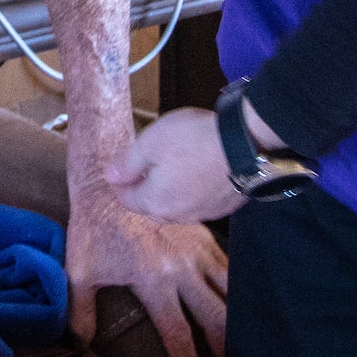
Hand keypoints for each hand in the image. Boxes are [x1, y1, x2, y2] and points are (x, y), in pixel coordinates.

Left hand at [64, 182, 228, 356]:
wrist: (111, 179)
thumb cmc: (92, 226)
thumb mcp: (79, 269)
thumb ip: (80, 310)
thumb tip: (79, 343)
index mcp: (154, 280)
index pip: (178, 334)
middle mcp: (182, 268)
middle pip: (215, 318)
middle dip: (227, 352)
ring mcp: (197, 249)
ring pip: (230, 292)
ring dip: (239, 321)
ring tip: (246, 346)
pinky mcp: (204, 233)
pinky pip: (229, 265)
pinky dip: (238, 287)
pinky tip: (244, 304)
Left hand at [107, 108, 247, 224]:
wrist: (246, 145)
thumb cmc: (193, 140)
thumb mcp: (151, 142)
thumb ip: (128, 163)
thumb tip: (110, 177)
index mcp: (155, 202)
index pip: (127, 200)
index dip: (119, 184)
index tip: (117, 171)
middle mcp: (179, 215)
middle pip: (152, 206)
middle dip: (143, 189)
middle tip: (141, 168)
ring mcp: (205, 213)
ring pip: (177, 206)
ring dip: (169, 191)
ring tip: (169, 169)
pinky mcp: (225, 206)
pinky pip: (199, 202)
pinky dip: (192, 191)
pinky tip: (195, 174)